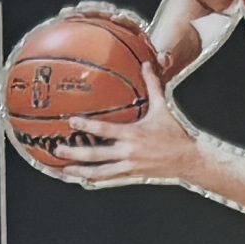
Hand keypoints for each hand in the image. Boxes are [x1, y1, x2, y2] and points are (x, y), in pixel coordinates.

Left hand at [37, 87, 197, 189]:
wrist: (187, 159)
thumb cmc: (174, 133)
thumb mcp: (162, 108)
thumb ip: (153, 85)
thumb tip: (147, 64)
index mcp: (133, 134)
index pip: (105, 130)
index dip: (87, 127)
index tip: (71, 122)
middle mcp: (128, 152)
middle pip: (96, 155)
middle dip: (74, 154)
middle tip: (57, 150)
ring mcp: (129, 166)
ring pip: (100, 172)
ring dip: (80, 170)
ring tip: (63, 169)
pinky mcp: (131, 175)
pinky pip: (109, 179)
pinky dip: (95, 179)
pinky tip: (83, 178)